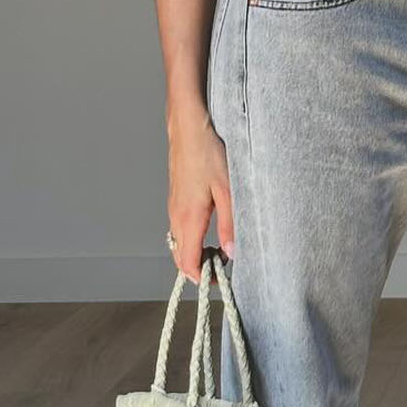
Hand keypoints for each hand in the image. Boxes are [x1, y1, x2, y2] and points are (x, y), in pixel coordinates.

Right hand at [166, 112, 234, 282]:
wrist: (188, 127)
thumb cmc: (208, 153)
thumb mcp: (228, 189)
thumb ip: (230, 223)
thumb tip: (232, 252)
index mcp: (189, 218)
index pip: (188, 263)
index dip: (203, 278)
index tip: (220, 279)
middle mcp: (177, 217)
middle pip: (180, 258)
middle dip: (199, 270)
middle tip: (223, 268)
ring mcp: (173, 208)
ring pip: (178, 244)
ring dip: (195, 254)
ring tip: (220, 251)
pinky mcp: (175, 200)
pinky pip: (179, 230)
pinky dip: (191, 240)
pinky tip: (210, 232)